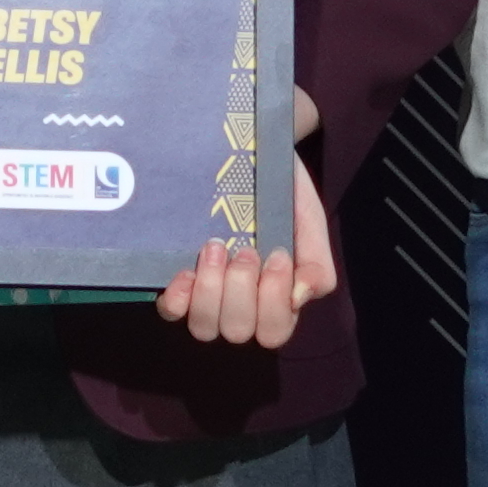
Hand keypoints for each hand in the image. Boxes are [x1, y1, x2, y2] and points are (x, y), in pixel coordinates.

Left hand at [158, 155, 340, 349]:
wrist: (252, 154)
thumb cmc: (284, 194)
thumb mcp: (308, 222)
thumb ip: (316, 262)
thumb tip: (300, 297)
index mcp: (276, 300)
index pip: (273, 331)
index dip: (272, 301)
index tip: (278, 253)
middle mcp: (240, 306)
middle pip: (237, 331)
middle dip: (240, 290)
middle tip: (245, 248)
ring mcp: (207, 296)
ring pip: (204, 327)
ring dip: (210, 291)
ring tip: (215, 248)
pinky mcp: (180, 280)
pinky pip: (172, 310)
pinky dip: (177, 297)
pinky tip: (184, 272)